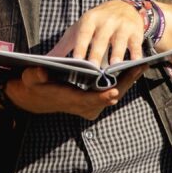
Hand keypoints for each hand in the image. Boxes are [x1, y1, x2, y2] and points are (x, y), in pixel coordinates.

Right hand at [12, 66, 143, 119]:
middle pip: (109, 98)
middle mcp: (84, 107)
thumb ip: (36, 75)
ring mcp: (91, 107)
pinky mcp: (95, 104)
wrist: (36, 98)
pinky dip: (124, 82)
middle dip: (125, 83)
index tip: (113, 90)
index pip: (88, 100)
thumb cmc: (35, 85)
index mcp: (69, 100)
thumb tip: (41, 71)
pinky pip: (113, 94)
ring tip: (140, 65)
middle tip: (138, 68)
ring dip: (128, 81)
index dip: (101, 97)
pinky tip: (133, 69)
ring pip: (114, 95)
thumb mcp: (31, 78)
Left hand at [51, 0, 144, 65]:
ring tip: (114, 66)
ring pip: (119, 41)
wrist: (124, 7)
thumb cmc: (96, 23)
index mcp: (90, 19)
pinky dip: (136, 54)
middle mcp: (106, 21)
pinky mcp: (136, 32)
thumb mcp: (78, 30)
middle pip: (101, 38)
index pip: (84, 33)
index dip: (80, 46)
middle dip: (97, 53)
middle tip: (94, 69)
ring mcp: (122, 26)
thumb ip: (63, 46)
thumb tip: (45, 61)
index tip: (76, 60)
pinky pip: (136, 44)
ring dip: (117, 53)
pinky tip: (135, 63)